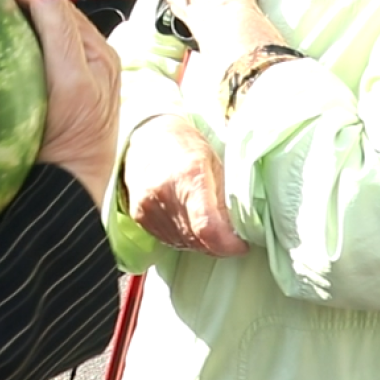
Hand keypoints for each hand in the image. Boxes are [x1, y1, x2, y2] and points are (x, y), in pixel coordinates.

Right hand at [0, 0, 120, 203]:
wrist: (64, 188)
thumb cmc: (72, 141)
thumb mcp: (71, 85)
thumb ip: (60, 37)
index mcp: (95, 52)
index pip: (53, 3)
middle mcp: (84, 58)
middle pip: (46, 11)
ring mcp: (66, 75)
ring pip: (37, 28)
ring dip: (11, 6)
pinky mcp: (49, 90)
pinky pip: (30, 50)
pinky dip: (11, 31)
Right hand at [122, 114, 247, 256]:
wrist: (146, 135)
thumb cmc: (185, 145)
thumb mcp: (214, 162)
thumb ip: (225, 196)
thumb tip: (239, 229)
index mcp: (189, 175)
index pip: (208, 227)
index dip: (228, 244)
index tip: (241, 245)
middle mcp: (165, 193)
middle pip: (197, 239)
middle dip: (218, 244)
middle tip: (230, 236)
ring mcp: (148, 206)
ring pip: (183, 243)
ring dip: (201, 243)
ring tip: (210, 226)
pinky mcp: (139, 215)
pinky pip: (167, 239)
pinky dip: (184, 238)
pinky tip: (190, 223)